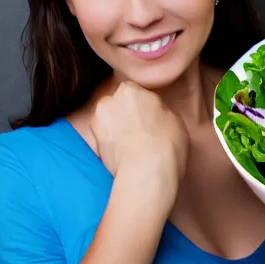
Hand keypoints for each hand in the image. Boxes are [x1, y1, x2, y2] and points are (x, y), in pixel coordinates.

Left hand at [90, 81, 188, 199]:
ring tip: (131, 147)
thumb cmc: (166, 144)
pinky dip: (110, 145)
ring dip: (115, 129)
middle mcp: (108, 100)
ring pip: (108, 121)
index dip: (142, 106)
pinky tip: (123, 155)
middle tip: (140, 132)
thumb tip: (151, 111)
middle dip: (125, 115)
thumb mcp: (173, 117)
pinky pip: (103, 139)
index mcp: (129, 89)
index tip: (149, 118)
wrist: (146, 174)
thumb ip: (156, 107)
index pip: (134, 92)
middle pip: (117, 104)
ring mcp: (97, 121)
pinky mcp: (91, 143)